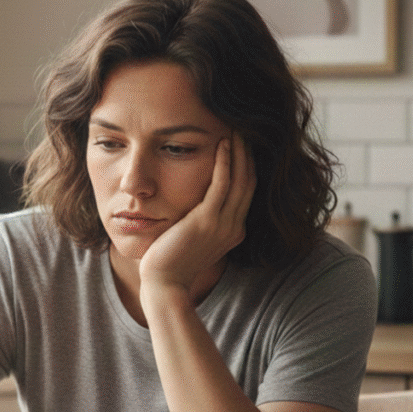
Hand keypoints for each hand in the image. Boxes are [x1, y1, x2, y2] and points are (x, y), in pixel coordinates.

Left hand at [139, 131, 255, 297]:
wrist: (163, 283)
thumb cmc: (171, 261)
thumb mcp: (194, 237)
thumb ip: (202, 220)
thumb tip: (196, 204)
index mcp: (233, 231)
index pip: (247, 191)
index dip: (247, 165)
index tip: (243, 143)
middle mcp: (234, 227)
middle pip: (249, 182)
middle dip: (248, 153)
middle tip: (244, 128)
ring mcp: (222, 225)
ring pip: (240, 180)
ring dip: (239, 152)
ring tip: (236, 129)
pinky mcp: (206, 221)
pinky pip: (221, 185)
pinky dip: (224, 163)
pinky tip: (222, 144)